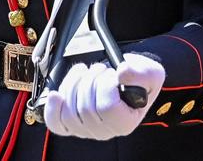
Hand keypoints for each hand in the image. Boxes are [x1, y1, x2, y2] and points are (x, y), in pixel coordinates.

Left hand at [44, 53, 163, 139]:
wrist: (126, 79)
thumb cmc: (137, 79)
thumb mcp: (149, 72)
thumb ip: (140, 73)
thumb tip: (123, 72)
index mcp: (125, 123)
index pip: (106, 107)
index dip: (105, 85)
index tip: (111, 74)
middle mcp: (104, 131)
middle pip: (85, 106)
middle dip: (91, 79)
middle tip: (101, 70)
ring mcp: (86, 129)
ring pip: (69, 109)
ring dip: (75, 83)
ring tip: (87, 74)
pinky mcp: (71, 123)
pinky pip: (56, 122)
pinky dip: (52, 108)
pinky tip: (55, 95)